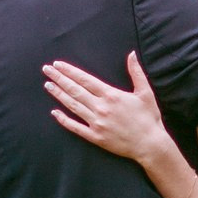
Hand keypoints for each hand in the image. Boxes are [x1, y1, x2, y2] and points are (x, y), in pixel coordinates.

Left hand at [43, 52, 170, 165]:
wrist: (150, 144)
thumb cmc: (149, 118)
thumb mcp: (145, 92)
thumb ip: (136, 72)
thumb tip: (132, 54)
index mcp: (111, 95)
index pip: (85, 80)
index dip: (70, 71)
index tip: (58, 65)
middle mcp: (101, 108)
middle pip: (75, 90)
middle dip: (59, 79)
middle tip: (46, 70)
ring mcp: (96, 123)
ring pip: (73, 106)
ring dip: (59, 95)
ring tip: (48, 85)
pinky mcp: (95, 137)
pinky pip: (75, 127)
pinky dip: (64, 120)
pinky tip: (54, 113)